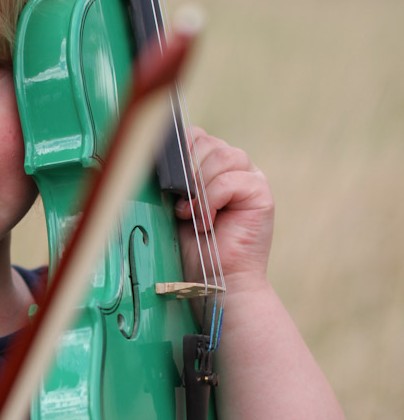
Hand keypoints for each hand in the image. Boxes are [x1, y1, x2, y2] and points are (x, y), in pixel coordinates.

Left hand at [175, 127, 273, 290]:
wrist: (217, 283)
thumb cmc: (195, 250)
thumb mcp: (176, 207)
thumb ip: (175, 180)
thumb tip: (157, 155)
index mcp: (213, 168)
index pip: (196, 136)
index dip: (180, 153)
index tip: (170, 184)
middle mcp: (234, 169)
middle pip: (208, 142)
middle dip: (188, 172)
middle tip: (182, 206)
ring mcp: (250, 178)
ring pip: (222, 156)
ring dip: (200, 187)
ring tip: (193, 216)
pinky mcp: (261, 192)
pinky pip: (231, 179)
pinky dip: (211, 200)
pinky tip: (207, 222)